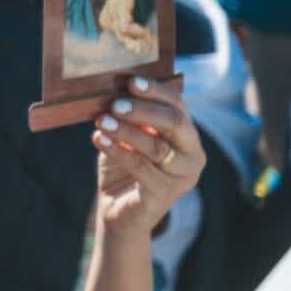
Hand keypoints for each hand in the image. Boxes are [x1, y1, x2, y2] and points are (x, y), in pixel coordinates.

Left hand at [92, 75, 204, 241]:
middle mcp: (192, 154)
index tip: (131, 81)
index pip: (178, 105)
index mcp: (186, 134)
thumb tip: (112, 87)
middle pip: (175, 123)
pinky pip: (141, 168)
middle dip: (143, 110)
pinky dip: (117, 151)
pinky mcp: (165, 194)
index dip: (157, 91)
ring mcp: (182, 176)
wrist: (116, 208)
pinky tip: (98, 138)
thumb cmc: (122, 164)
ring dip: (127, 131)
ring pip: (157, 147)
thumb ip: (127, 115)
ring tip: (101, 121)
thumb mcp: (125, 135)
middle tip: (115, 104)